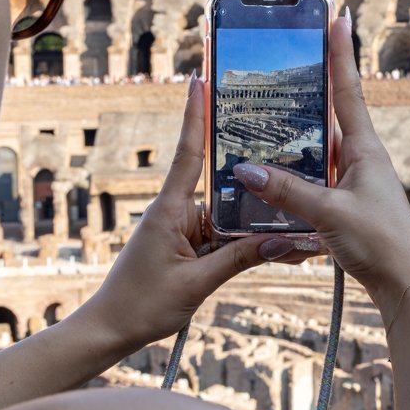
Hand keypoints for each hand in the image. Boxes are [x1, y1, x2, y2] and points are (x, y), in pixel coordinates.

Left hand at [77, 75, 280, 351]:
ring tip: (299, 226)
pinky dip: (248, 241)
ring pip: (232, 216)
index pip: (189, 154)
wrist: (110, 331)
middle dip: (258, 180)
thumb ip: (240, 259)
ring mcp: (184, 229)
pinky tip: (279, 246)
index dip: (196, 116)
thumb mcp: (196, 283)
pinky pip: (225, 237)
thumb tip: (284, 241)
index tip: (199, 79)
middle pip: (226, 186)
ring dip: (259, 222)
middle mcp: (178, 213)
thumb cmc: (142, 305)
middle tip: (292, 157)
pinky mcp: (190, 246)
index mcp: (170, 210)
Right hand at [229, 14, 409, 318]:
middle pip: (329, 116)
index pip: (347, 90)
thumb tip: (245, 169)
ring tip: (264, 121)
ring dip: (295, 140)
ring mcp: (354, 183)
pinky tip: (272, 181)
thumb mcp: (329, 214)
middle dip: (307, 93)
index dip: (340, 54)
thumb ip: (287, 192)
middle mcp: (361, 160)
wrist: (406, 284)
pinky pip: (315, 181)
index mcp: (365, 149)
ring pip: (318, 151)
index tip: (337, 18)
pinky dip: (294, 176)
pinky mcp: (347, 206)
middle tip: (284, 66)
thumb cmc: (381, 243)